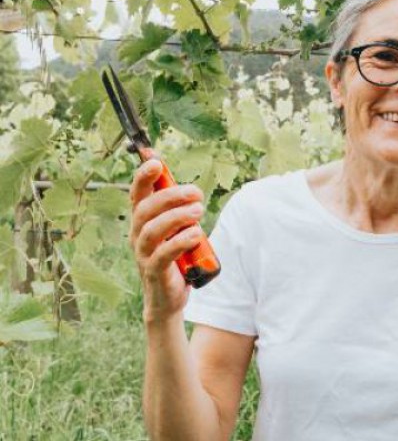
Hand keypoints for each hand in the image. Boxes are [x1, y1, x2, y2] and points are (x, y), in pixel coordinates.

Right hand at [128, 159, 205, 323]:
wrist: (169, 296)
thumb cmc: (174, 257)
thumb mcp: (177, 230)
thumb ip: (179, 211)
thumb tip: (190, 189)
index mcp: (142, 221)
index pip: (137, 194)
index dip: (143, 177)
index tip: (156, 162)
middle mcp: (138, 235)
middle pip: (145, 209)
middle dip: (170, 196)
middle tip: (196, 193)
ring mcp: (143, 254)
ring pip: (152, 230)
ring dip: (177, 216)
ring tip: (199, 211)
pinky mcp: (154, 272)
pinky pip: (163, 255)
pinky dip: (180, 241)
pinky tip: (196, 234)